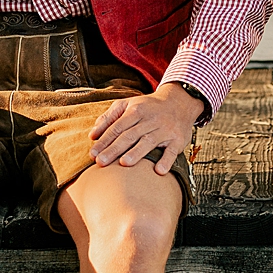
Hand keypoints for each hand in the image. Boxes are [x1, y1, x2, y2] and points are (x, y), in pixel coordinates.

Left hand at [89, 83, 203, 173]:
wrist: (180, 102)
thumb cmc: (148, 107)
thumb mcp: (128, 105)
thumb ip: (109, 118)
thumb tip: (92, 135)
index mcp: (136, 110)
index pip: (117, 127)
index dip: (104, 140)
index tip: (93, 154)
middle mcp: (150, 119)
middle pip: (130, 135)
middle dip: (114, 149)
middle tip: (101, 162)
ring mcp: (165, 129)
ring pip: (149, 141)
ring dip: (137, 153)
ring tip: (124, 164)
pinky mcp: (177, 140)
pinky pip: (172, 151)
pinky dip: (166, 160)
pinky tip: (158, 171)